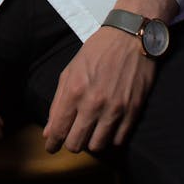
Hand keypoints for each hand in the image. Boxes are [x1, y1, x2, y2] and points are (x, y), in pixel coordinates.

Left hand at [42, 26, 156, 153]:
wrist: (130, 37)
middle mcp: (93, 103)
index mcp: (75, 90)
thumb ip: (58, 102)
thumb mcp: (70, 70)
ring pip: (97, 146)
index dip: (52, 143)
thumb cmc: (98, 51)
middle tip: (73, 135)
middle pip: (76, 144)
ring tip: (92, 130)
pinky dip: (111, 137)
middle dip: (71, 143)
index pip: (58, 130)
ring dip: (92, 141)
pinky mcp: (133, 110)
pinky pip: (118, 140)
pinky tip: (108, 126)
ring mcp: (115, 108)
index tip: (52, 146)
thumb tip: (49, 131)